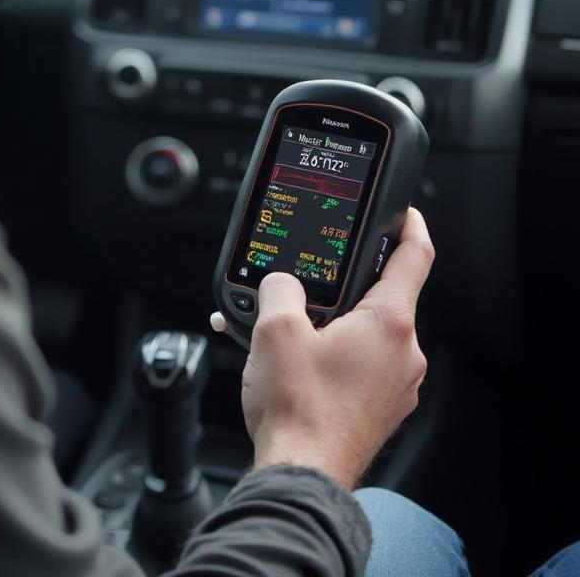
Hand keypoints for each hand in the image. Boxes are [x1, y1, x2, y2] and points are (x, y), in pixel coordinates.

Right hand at [238, 207, 433, 488]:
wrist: (302, 474)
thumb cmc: (298, 411)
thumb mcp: (273, 329)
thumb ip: (278, 287)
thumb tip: (280, 283)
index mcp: (388, 324)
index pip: (415, 256)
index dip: (409, 225)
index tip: (402, 213)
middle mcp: (402, 354)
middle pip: (380, 297)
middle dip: (340, 288)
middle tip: (306, 286)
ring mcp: (395, 385)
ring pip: (365, 335)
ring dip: (330, 326)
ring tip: (286, 335)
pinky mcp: (380, 408)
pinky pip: (360, 366)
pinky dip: (331, 356)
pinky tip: (294, 365)